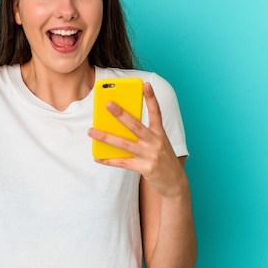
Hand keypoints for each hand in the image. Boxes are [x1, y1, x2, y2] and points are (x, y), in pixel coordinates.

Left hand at [88, 82, 186, 197]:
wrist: (175, 183)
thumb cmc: (163, 158)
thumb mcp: (159, 143)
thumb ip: (144, 134)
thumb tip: (119, 127)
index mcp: (160, 134)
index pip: (156, 112)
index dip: (151, 98)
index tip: (146, 85)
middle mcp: (156, 142)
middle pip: (136, 126)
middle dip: (121, 114)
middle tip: (108, 104)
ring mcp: (150, 155)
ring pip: (124, 144)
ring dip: (106, 137)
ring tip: (91, 131)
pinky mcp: (144, 168)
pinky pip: (122, 162)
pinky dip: (108, 160)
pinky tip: (97, 157)